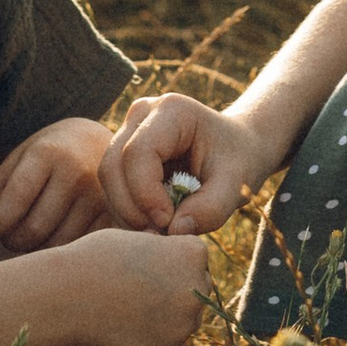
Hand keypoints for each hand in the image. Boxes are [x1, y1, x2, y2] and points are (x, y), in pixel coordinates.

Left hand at [0, 118, 111, 253]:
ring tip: (29, 234)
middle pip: (34, 228)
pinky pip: (77, 248)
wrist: (101, 143)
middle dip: (12, 240)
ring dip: (35, 249)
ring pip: (56, 243)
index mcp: (47, 154)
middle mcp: (77, 173)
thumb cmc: (49, 155)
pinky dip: (59, 250)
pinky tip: (54, 237)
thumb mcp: (16, 165)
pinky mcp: (113, 215)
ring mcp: (99, 196)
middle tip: (8, 235)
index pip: (15, 199)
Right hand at [65, 225, 212, 345]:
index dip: (168, 261)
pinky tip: (121, 329)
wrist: (65, 296)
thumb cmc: (94, 260)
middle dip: (172, 290)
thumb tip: (180, 268)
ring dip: (163, 317)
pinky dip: (147, 340)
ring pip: (181, 321)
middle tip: (134, 291)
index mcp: (194, 254)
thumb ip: (166, 253)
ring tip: (125, 309)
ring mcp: (185, 325)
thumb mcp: (136, 240)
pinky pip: (165, 345)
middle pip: (195, 291)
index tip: (140, 265)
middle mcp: (198, 290)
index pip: (195, 260)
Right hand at [101, 93, 270, 232]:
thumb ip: (211, 209)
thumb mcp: (236, 186)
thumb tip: (174, 231)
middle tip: (158, 234)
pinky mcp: (123, 149)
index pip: (138, 153)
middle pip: (113, 165)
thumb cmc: (239, 161)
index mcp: (172, 111)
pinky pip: (113, 184)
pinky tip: (151, 223)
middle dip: (131, 207)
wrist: (237, 148)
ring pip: (108, 177)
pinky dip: (127, 209)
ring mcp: (129, 128)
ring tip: (158, 231)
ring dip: (127, 211)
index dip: (145, 194)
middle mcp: (142, 113)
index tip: (167, 223)